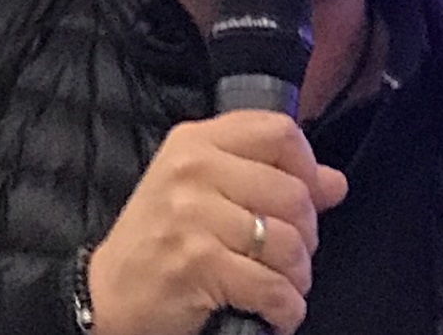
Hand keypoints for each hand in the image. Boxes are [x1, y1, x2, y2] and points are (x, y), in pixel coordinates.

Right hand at [86, 110, 348, 334]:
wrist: (108, 294)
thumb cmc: (162, 239)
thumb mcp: (206, 191)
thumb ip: (268, 177)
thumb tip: (335, 183)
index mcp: (197, 142)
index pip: (279, 132)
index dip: (308, 166)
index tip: (310, 196)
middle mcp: (193, 169)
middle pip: (293, 192)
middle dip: (307, 235)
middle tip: (292, 255)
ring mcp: (192, 215)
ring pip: (288, 242)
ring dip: (298, 276)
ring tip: (284, 285)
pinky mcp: (196, 263)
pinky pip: (271, 286)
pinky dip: (285, 307)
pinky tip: (276, 311)